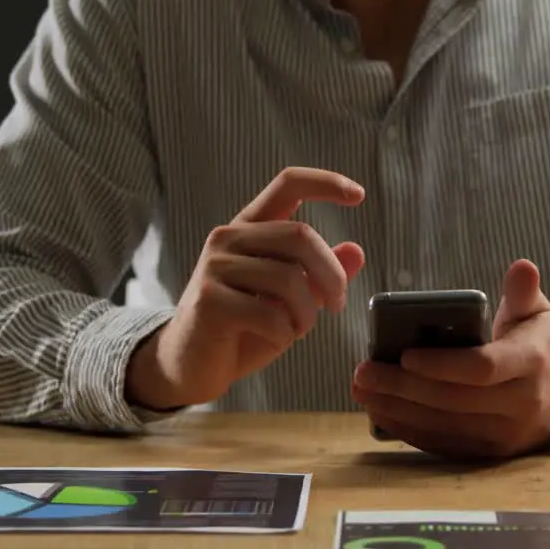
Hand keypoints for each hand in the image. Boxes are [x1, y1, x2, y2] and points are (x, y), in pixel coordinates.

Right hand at [127, 166, 365, 408]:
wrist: (191, 366)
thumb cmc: (243, 329)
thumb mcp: (289, 301)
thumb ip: (318, 276)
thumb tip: (356, 251)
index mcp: (248, 229)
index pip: (288, 185)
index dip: (325, 182)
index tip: (358, 195)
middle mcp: (228, 238)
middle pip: (300, 235)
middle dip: (331, 274)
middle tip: (338, 304)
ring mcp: (215, 267)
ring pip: (290, 279)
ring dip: (308, 313)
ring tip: (299, 328)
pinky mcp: (210, 301)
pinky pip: (271, 314)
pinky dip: (286, 333)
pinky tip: (277, 338)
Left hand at [352, 259, 549, 458]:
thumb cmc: (540, 344)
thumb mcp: (538, 313)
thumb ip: (523, 292)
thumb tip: (522, 267)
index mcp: (532, 362)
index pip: (483, 368)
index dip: (442, 365)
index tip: (405, 354)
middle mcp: (522, 404)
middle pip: (454, 401)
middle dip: (403, 388)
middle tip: (362, 372)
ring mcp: (506, 435)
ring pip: (444, 427)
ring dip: (398, 410)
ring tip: (363, 391)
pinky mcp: (490, 454)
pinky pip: (444, 445)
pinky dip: (409, 430)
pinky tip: (382, 412)